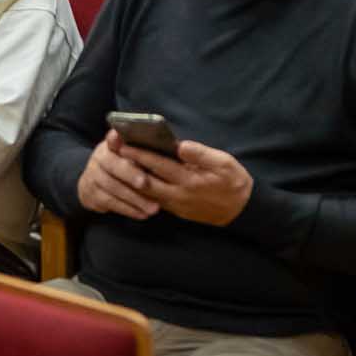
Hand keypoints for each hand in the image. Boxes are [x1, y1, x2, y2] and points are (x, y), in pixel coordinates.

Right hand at [76, 130, 159, 219]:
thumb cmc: (124, 167)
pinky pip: (110, 203)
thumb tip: (175, 149)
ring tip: (154, 208)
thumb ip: (145, 152)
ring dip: (134, 199)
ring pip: (113, 187)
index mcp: (111, 144)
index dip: (117, 140)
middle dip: (130, 174)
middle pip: (113, 165)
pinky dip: (128, 209)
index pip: (113, 139)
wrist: (94, 184)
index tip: (121, 139)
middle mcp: (99, 158)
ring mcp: (92, 176)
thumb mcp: (132, 156)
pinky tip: (142, 214)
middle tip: (146, 184)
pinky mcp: (91, 194)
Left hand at [116, 138, 254, 225]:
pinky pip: (154, 200)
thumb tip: (181, 145)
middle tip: (113, 154)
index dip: (140, 154)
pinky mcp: (177, 211)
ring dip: (132, 180)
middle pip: (146, 181)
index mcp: (190, 180)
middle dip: (129, 167)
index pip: (158, 165)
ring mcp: (176, 205)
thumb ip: (201, 154)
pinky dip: (142, 190)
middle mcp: (179, 195)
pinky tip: (135, 180)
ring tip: (120, 165)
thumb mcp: (224, 163)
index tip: (124, 145)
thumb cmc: (233, 181)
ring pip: (147, 194)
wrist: (241, 211)